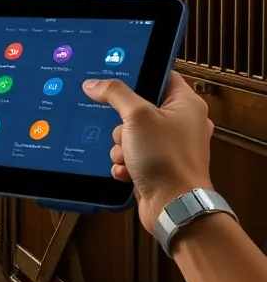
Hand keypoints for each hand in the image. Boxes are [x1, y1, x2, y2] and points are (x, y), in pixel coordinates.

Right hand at [82, 72, 214, 232]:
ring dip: (121, 145)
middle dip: (122, 123)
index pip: (161, 76)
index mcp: (187, 104)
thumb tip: (93, 83)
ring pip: (130, 133)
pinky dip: (125, 162)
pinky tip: (127, 170)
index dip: (139, 75)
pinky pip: (132, 154)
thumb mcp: (137, 116)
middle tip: (124, 129)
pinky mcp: (159, 165)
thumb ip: (114, 94)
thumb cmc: (166, 158)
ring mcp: (170, 145)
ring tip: (128, 155)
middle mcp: (182, 123)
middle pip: (139, 107)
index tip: (116, 78)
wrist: (173, 206)